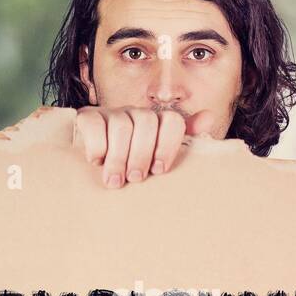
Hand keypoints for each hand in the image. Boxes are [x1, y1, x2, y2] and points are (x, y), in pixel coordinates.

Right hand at [73, 105, 216, 187]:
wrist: (95, 163)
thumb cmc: (133, 164)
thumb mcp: (158, 158)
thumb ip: (185, 140)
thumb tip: (209, 117)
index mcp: (157, 123)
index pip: (172, 121)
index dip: (168, 145)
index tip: (159, 170)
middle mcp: (136, 113)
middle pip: (146, 122)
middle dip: (141, 153)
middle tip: (135, 178)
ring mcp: (111, 113)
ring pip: (121, 125)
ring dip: (118, 156)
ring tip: (115, 181)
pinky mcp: (87, 117)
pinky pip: (94, 123)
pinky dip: (97, 145)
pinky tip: (96, 162)